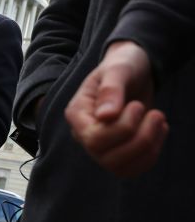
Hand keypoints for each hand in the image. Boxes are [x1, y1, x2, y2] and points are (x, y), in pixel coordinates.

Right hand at [65, 41, 167, 176]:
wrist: (133, 70)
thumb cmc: (122, 65)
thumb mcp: (117, 70)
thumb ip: (110, 90)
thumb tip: (105, 116)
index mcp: (77, 114)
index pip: (93, 139)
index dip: (122, 129)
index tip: (137, 106)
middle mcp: (84, 133)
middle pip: (107, 157)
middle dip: (139, 139)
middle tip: (155, 113)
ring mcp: (100, 146)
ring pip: (120, 167)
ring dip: (148, 148)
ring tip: (158, 120)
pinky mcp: (118, 152)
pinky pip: (132, 169)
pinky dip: (151, 155)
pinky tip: (159, 131)